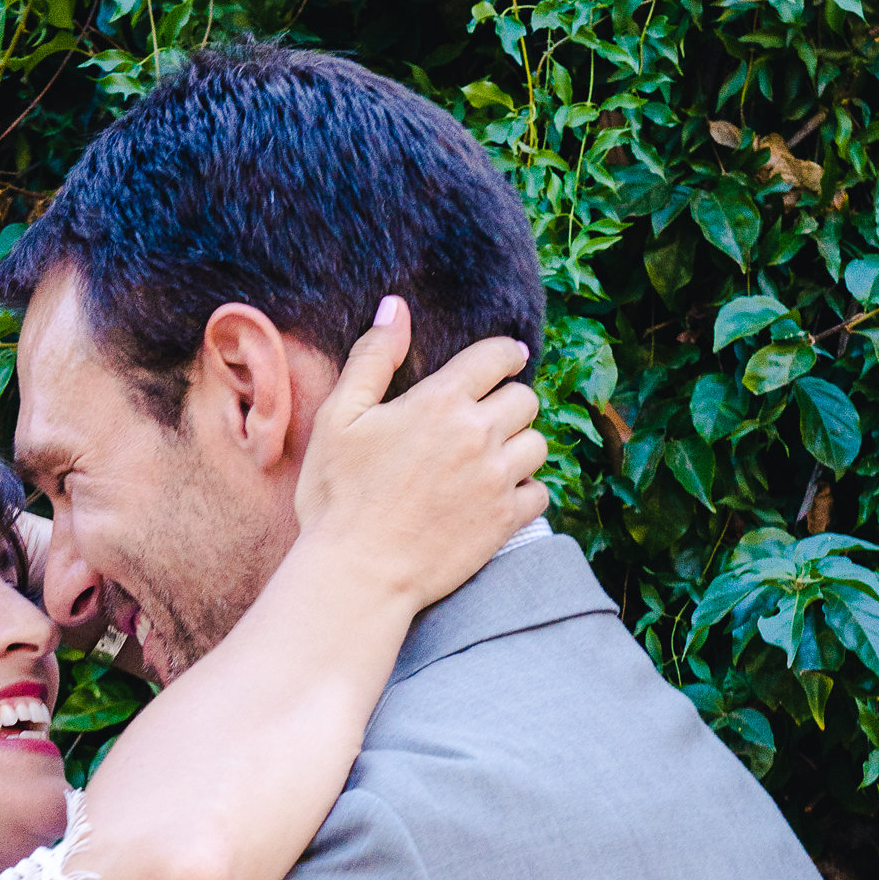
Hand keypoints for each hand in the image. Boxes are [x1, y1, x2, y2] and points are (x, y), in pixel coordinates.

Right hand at [293, 299, 544, 614]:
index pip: (496, 357)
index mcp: (441, 401)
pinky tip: (496, 496)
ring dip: (519, 446)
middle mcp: (478, 434)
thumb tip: (395, 307)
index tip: (506, 361)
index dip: (505, 354)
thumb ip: (372, 358)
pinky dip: (525, 490)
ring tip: (490, 458)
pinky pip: (540, 492)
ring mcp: (497, 479)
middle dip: (509, 401)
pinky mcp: (506, 521)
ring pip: (538, 444)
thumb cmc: (338, 496)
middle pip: (525, 399)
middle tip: (486, 417)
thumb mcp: (339, 418)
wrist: (358, 572)